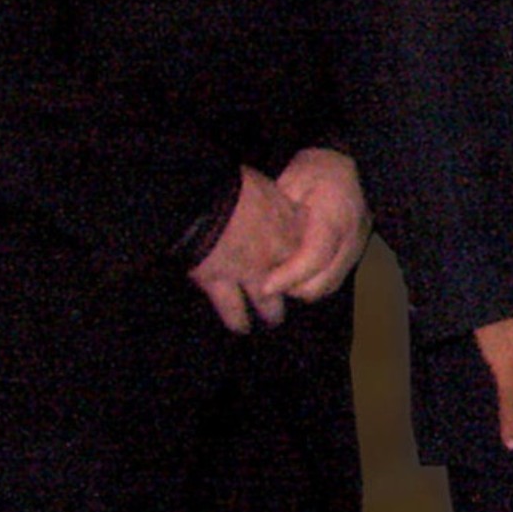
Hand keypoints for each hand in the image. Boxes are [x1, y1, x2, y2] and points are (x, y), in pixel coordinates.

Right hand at [184, 166, 303, 331]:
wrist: (205, 204)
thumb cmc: (232, 186)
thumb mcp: (261, 184)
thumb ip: (269, 198)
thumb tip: (264, 196)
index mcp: (287, 226)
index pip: (307, 248)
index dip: (303, 256)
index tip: (303, 259)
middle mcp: (275, 254)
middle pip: (293, 279)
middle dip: (294, 288)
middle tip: (296, 294)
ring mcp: (249, 272)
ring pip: (268, 301)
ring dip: (272, 311)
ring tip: (275, 319)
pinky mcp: (221, 283)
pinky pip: (233, 308)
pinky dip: (236, 318)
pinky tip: (240, 327)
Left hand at [267, 146, 369, 303]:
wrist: (350, 160)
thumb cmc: (316, 169)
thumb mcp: (291, 182)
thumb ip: (280, 216)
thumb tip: (263, 248)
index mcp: (334, 217)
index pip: (313, 257)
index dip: (288, 276)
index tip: (264, 286)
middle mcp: (352, 237)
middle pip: (324, 280)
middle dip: (294, 288)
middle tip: (267, 283)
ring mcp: (358, 246)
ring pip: (331, 284)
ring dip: (305, 288)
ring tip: (281, 280)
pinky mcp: (358, 250)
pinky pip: (335, 278)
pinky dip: (316, 282)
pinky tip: (297, 274)